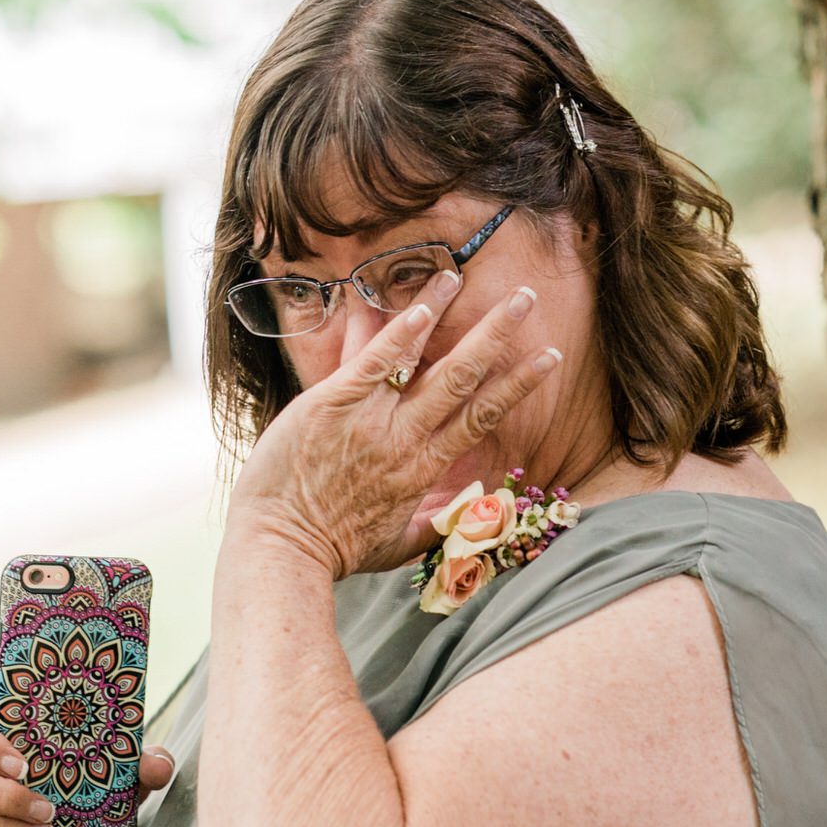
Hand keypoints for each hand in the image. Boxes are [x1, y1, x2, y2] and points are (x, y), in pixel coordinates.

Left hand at [228, 275, 560, 578]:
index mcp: (425, 468)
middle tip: (526, 298)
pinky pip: (373, 361)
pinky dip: (397, 331)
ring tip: (463, 275)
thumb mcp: (395, 547)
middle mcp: (406, 439)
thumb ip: (435, 526)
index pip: (482, 416)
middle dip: (497, 334)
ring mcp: (370, 419)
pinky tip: (421, 302)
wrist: (280, 548)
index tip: (547, 357)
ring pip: (421, 360)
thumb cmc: (334, 551)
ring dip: (446, 314)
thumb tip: (469, 515)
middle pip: (464, 378)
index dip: (517, 384)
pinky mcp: (331, 404)